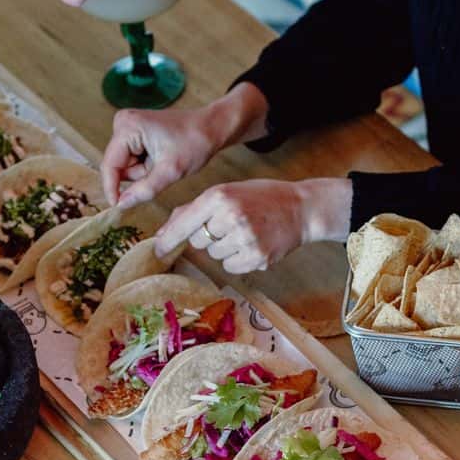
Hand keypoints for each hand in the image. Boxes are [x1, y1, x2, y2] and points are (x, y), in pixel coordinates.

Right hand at [102, 106, 223, 209]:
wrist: (211, 128)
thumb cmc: (195, 143)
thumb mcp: (170, 171)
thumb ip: (144, 190)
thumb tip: (121, 205)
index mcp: (128, 127)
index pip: (110, 165)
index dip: (112, 188)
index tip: (118, 208)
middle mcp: (123, 122)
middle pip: (117, 165)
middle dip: (138, 176)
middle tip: (161, 172)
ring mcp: (128, 126)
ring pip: (125, 165)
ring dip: (143, 172)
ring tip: (164, 162)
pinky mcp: (134, 132)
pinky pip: (132, 159)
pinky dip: (146, 166)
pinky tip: (161, 158)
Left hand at [152, 178, 351, 274]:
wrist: (301, 208)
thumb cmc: (260, 198)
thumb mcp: (226, 192)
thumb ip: (193, 210)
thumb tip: (163, 232)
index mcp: (219, 196)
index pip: (183, 223)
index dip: (168, 239)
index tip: (158, 251)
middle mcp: (230, 216)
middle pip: (197, 241)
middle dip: (207, 236)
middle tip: (229, 225)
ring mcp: (245, 238)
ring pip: (214, 255)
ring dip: (224, 248)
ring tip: (246, 232)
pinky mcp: (257, 257)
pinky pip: (231, 267)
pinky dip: (238, 260)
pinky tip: (254, 244)